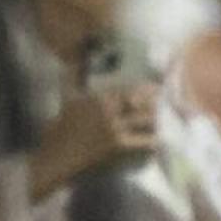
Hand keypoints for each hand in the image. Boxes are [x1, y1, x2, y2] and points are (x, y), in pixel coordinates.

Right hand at [29, 79, 165, 200]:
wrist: (56, 158)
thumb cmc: (59, 131)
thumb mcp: (66, 100)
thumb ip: (70, 78)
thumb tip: (71, 62)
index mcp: (98, 97)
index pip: (131, 89)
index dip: (148, 90)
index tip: (158, 90)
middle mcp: (108, 110)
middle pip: (143, 104)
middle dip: (156, 106)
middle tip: (165, 108)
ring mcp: (114, 128)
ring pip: (147, 121)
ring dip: (157, 122)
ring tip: (162, 125)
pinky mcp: (117, 146)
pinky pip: (144, 142)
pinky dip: (152, 143)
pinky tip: (156, 144)